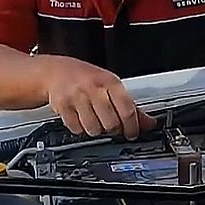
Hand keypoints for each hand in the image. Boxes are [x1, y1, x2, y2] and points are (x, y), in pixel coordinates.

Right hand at [39, 55, 156, 138]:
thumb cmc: (87, 78)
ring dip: (97, 130)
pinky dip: (81, 129)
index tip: (133, 133)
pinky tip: (81, 118)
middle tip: (112, 125)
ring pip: (94, 129)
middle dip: (114, 129)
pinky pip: (77, 129)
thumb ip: (131, 106)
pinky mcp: (62, 106)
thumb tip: (149, 123)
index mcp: (110, 82)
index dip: (133, 126)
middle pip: (111, 123)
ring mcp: (77, 97)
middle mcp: (94, 88)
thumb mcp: (111, 86)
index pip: (127, 110)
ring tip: (95, 119)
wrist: (56, 71)